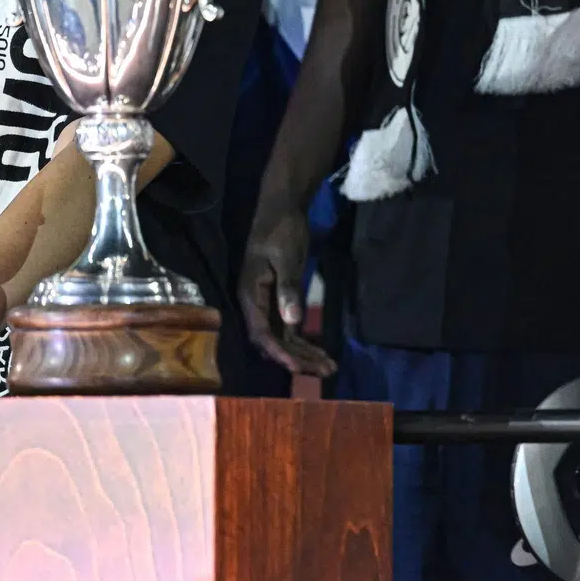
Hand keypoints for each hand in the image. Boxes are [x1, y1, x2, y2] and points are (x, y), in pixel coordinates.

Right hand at [239, 202, 336, 376]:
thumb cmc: (281, 230)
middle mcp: (255, 304)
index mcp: (250, 295)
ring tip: (329, 369)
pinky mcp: (279, 299)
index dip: (279, 353)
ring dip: (304, 353)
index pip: (262, 333)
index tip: (298, 368)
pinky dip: (305, 341)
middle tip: (325, 372)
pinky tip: (321, 353)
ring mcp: (267, 303)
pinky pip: (290, 327)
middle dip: (298, 359)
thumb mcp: (286, 258)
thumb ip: (288, 289)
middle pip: (274, 341)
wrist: (282, 208)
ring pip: (283, 337)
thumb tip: (293, 321)